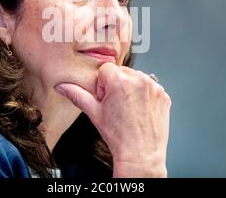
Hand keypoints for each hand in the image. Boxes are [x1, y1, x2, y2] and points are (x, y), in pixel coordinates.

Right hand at [54, 62, 171, 177]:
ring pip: (136, 78)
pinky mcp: (163, 96)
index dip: (102, 86)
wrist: (140, 155)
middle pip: (122, 72)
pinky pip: (151, 88)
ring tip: (128, 109)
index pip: (106, 69)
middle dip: (117, 85)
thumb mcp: (94, 113)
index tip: (106, 99)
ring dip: (131, 89)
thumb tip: (62, 87)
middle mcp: (139, 80)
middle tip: (116, 106)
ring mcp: (154, 88)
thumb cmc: (118, 137)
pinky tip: (139, 111)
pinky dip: (145, 96)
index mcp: (120, 81)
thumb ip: (77, 95)